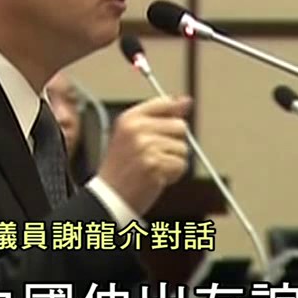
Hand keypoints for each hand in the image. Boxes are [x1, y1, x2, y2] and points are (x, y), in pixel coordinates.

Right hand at [96, 95, 192, 214]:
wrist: (111, 196)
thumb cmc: (124, 166)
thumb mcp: (135, 134)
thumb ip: (162, 115)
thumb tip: (187, 101)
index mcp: (130, 118)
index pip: (165, 103)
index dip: (172, 117)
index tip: (164, 132)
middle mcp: (137, 129)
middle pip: (180, 126)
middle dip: (174, 143)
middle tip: (154, 155)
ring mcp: (145, 147)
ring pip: (182, 148)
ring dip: (173, 161)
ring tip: (153, 167)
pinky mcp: (155, 165)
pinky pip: (180, 165)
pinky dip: (173, 175)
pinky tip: (156, 178)